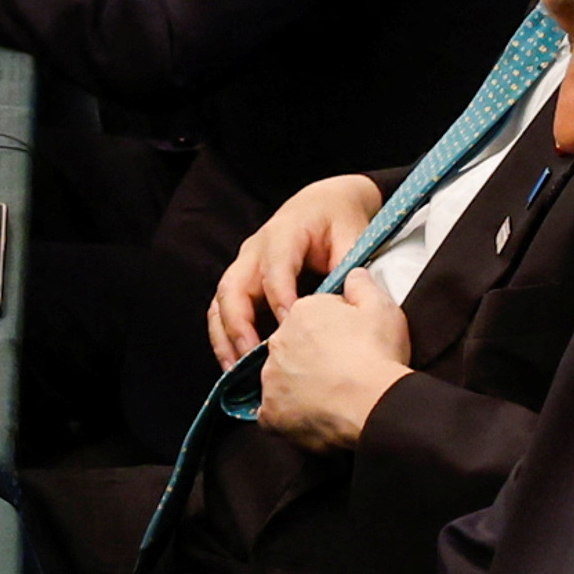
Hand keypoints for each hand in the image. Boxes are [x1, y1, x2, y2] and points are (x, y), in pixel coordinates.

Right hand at [209, 174, 382, 367]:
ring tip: (233, 370)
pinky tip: (234, 364)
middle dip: (239, 325)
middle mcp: (254, 250)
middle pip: (233, 289)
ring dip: (224, 336)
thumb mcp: (353, 236)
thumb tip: (346, 303)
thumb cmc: (339, 220)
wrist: (324, 203)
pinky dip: (224, 336)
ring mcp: (244, 265)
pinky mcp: (242, 280)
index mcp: (283, 234)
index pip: (275, 270)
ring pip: (221, 302)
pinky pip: (223, 309)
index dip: (280, 300)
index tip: (290, 331)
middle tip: (253, 357)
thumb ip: (349, 267)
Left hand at [257, 271, 414, 452]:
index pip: (308, 318)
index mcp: (300, 312)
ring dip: (299, 386)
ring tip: (331, 396)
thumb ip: (362, 285)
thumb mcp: (381, 308)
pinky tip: (314, 416)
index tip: (349, 345)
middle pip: (291, 348)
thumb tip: (353, 273)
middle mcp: (277, 342)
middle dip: (310, 358)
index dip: (331, 332)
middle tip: (341, 372)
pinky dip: (291, 416)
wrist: (373, 403)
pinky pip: (275, 414)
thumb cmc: (378, 354)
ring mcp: (270, 378)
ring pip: (281, 379)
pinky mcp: (271, 412)